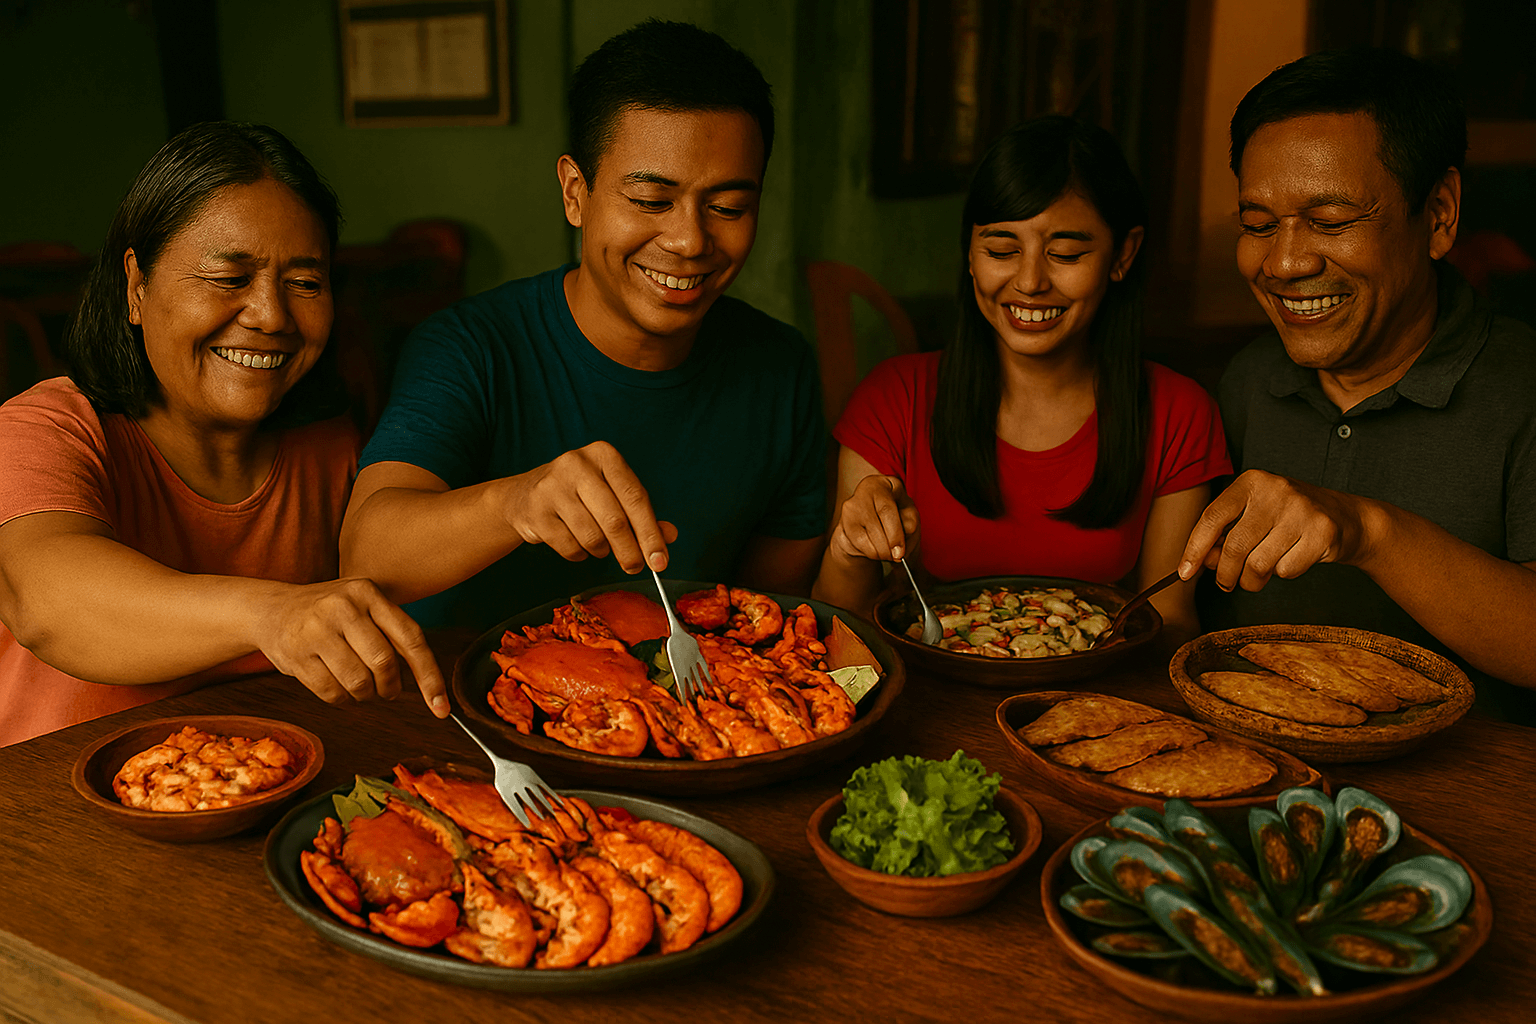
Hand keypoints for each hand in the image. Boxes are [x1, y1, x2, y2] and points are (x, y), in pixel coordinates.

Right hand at [254, 579, 448, 716]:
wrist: (272, 609)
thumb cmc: (331, 613)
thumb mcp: (363, 606)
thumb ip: (394, 634)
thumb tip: (430, 683)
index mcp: (368, 592)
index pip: (411, 638)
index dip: (430, 676)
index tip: (441, 707)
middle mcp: (342, 606)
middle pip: (384, 663)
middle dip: (390, 686)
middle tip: (387, 691)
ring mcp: (315, 630)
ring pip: (358, 682)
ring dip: (366, 695)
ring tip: (362, 687)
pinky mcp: (295, 654)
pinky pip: (332, 693)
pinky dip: (342, 700)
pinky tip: (339, 687)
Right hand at [500, 441, 677, 572]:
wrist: (524, 496)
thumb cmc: (579, 495)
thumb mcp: (612, 494)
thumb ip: (641, 514)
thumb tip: (668, 536)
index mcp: (604, 454)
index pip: (636, 498)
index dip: (651, 533)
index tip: (660, 561)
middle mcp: (578, 464)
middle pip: (615, 521)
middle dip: (630, 552)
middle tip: (636, 567)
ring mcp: (553, 486)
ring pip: (593, 537)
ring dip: (601, 551)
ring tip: (598, 544)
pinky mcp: (536, 510)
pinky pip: (570, 547)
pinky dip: (579, 554)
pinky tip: (575, 541)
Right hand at [830, 474, 919, 563]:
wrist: (876, 519)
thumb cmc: (895, 514)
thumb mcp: (908, 514)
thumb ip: (909, 523)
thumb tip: (902, 538)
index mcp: (882, 484)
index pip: (886, 510)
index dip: (894, 533)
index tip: (900, 552)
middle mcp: (863, 491)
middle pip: (874, 524)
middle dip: (887, 546)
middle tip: (896, 557)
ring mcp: (850, 507)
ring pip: (864, 537)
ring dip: (880, 552)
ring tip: (888, 552)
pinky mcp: (844, 524)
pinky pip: (858, 544)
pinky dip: (871, 552)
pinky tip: (877, 548)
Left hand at [1178, 470, 1372, 591]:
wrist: (1348, 518)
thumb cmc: (1288, 519)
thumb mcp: (1254, 516)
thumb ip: (1225, 534)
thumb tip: (1202, 561)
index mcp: (1252, 482)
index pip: (1212, 517)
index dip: (1194, 548)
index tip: (1185, 573)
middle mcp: (1276, 490)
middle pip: (1234, 547)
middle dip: (1225, 574)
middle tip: (1227, 583)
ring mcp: (1302, 510)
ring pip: (1259, 564)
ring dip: (1253, 580)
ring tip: (1259, 573)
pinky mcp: (1323, 531)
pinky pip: (1286, 570)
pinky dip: (1283, 574)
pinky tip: (1292, 559)